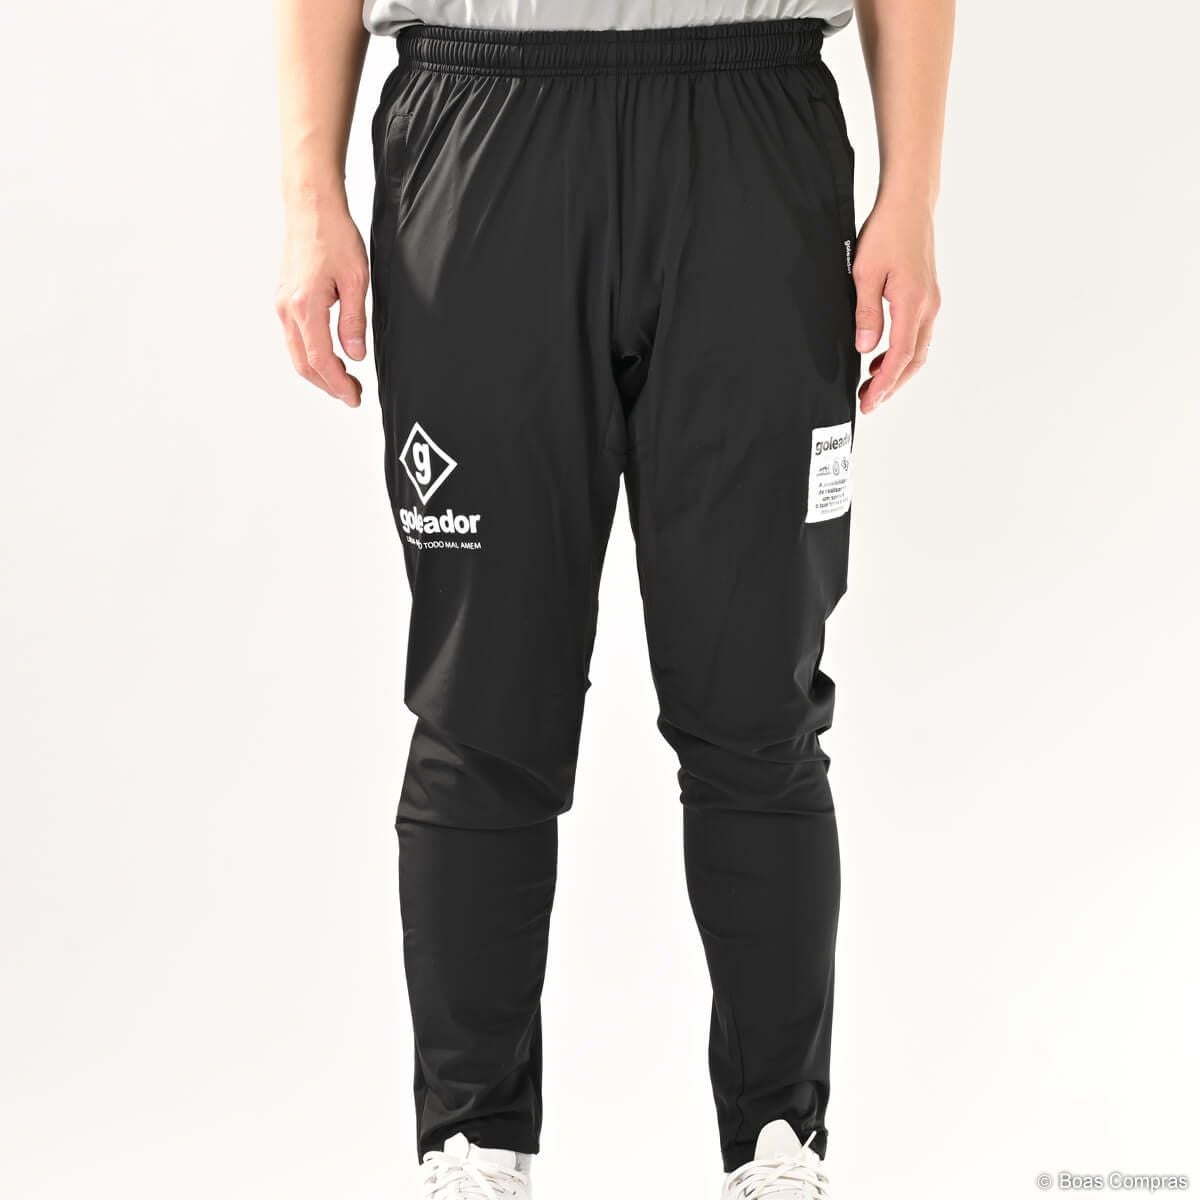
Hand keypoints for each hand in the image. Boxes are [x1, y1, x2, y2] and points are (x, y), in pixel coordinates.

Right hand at [275, 197, 368, 406]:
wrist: (311, 208)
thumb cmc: (335, 236)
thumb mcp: (356, 280)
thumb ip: (354, 320)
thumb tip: (355, 355)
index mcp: (305, 305)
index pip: (320, 359)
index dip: (338, 383)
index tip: (354, 397)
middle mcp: (287, 308)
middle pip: (304, 363)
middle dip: (328, 385)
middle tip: (353, 396)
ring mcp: (282, 305)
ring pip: (297, 353)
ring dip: (320, 373)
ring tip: (345, 382)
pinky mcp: (284, 300)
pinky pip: (295, 339)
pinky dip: (311, 355)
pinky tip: (330, 359)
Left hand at [852, 196, 940, 413]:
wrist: (909, 204)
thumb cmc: (886, 232)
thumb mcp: (865, 273)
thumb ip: (866, 313)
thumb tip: (866, 349)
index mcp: (913, 303)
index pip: (901, 356)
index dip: (885, 383)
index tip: (869, 401)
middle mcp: (928, 306)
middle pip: (914, 360)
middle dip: (892, 385)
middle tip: (868, 402)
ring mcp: (930, 301)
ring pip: (918, 349)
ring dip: (897, 371)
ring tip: (871, 385)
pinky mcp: (927, 296)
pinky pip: (918, 334)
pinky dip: (902, 353)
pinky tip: (882, 357)